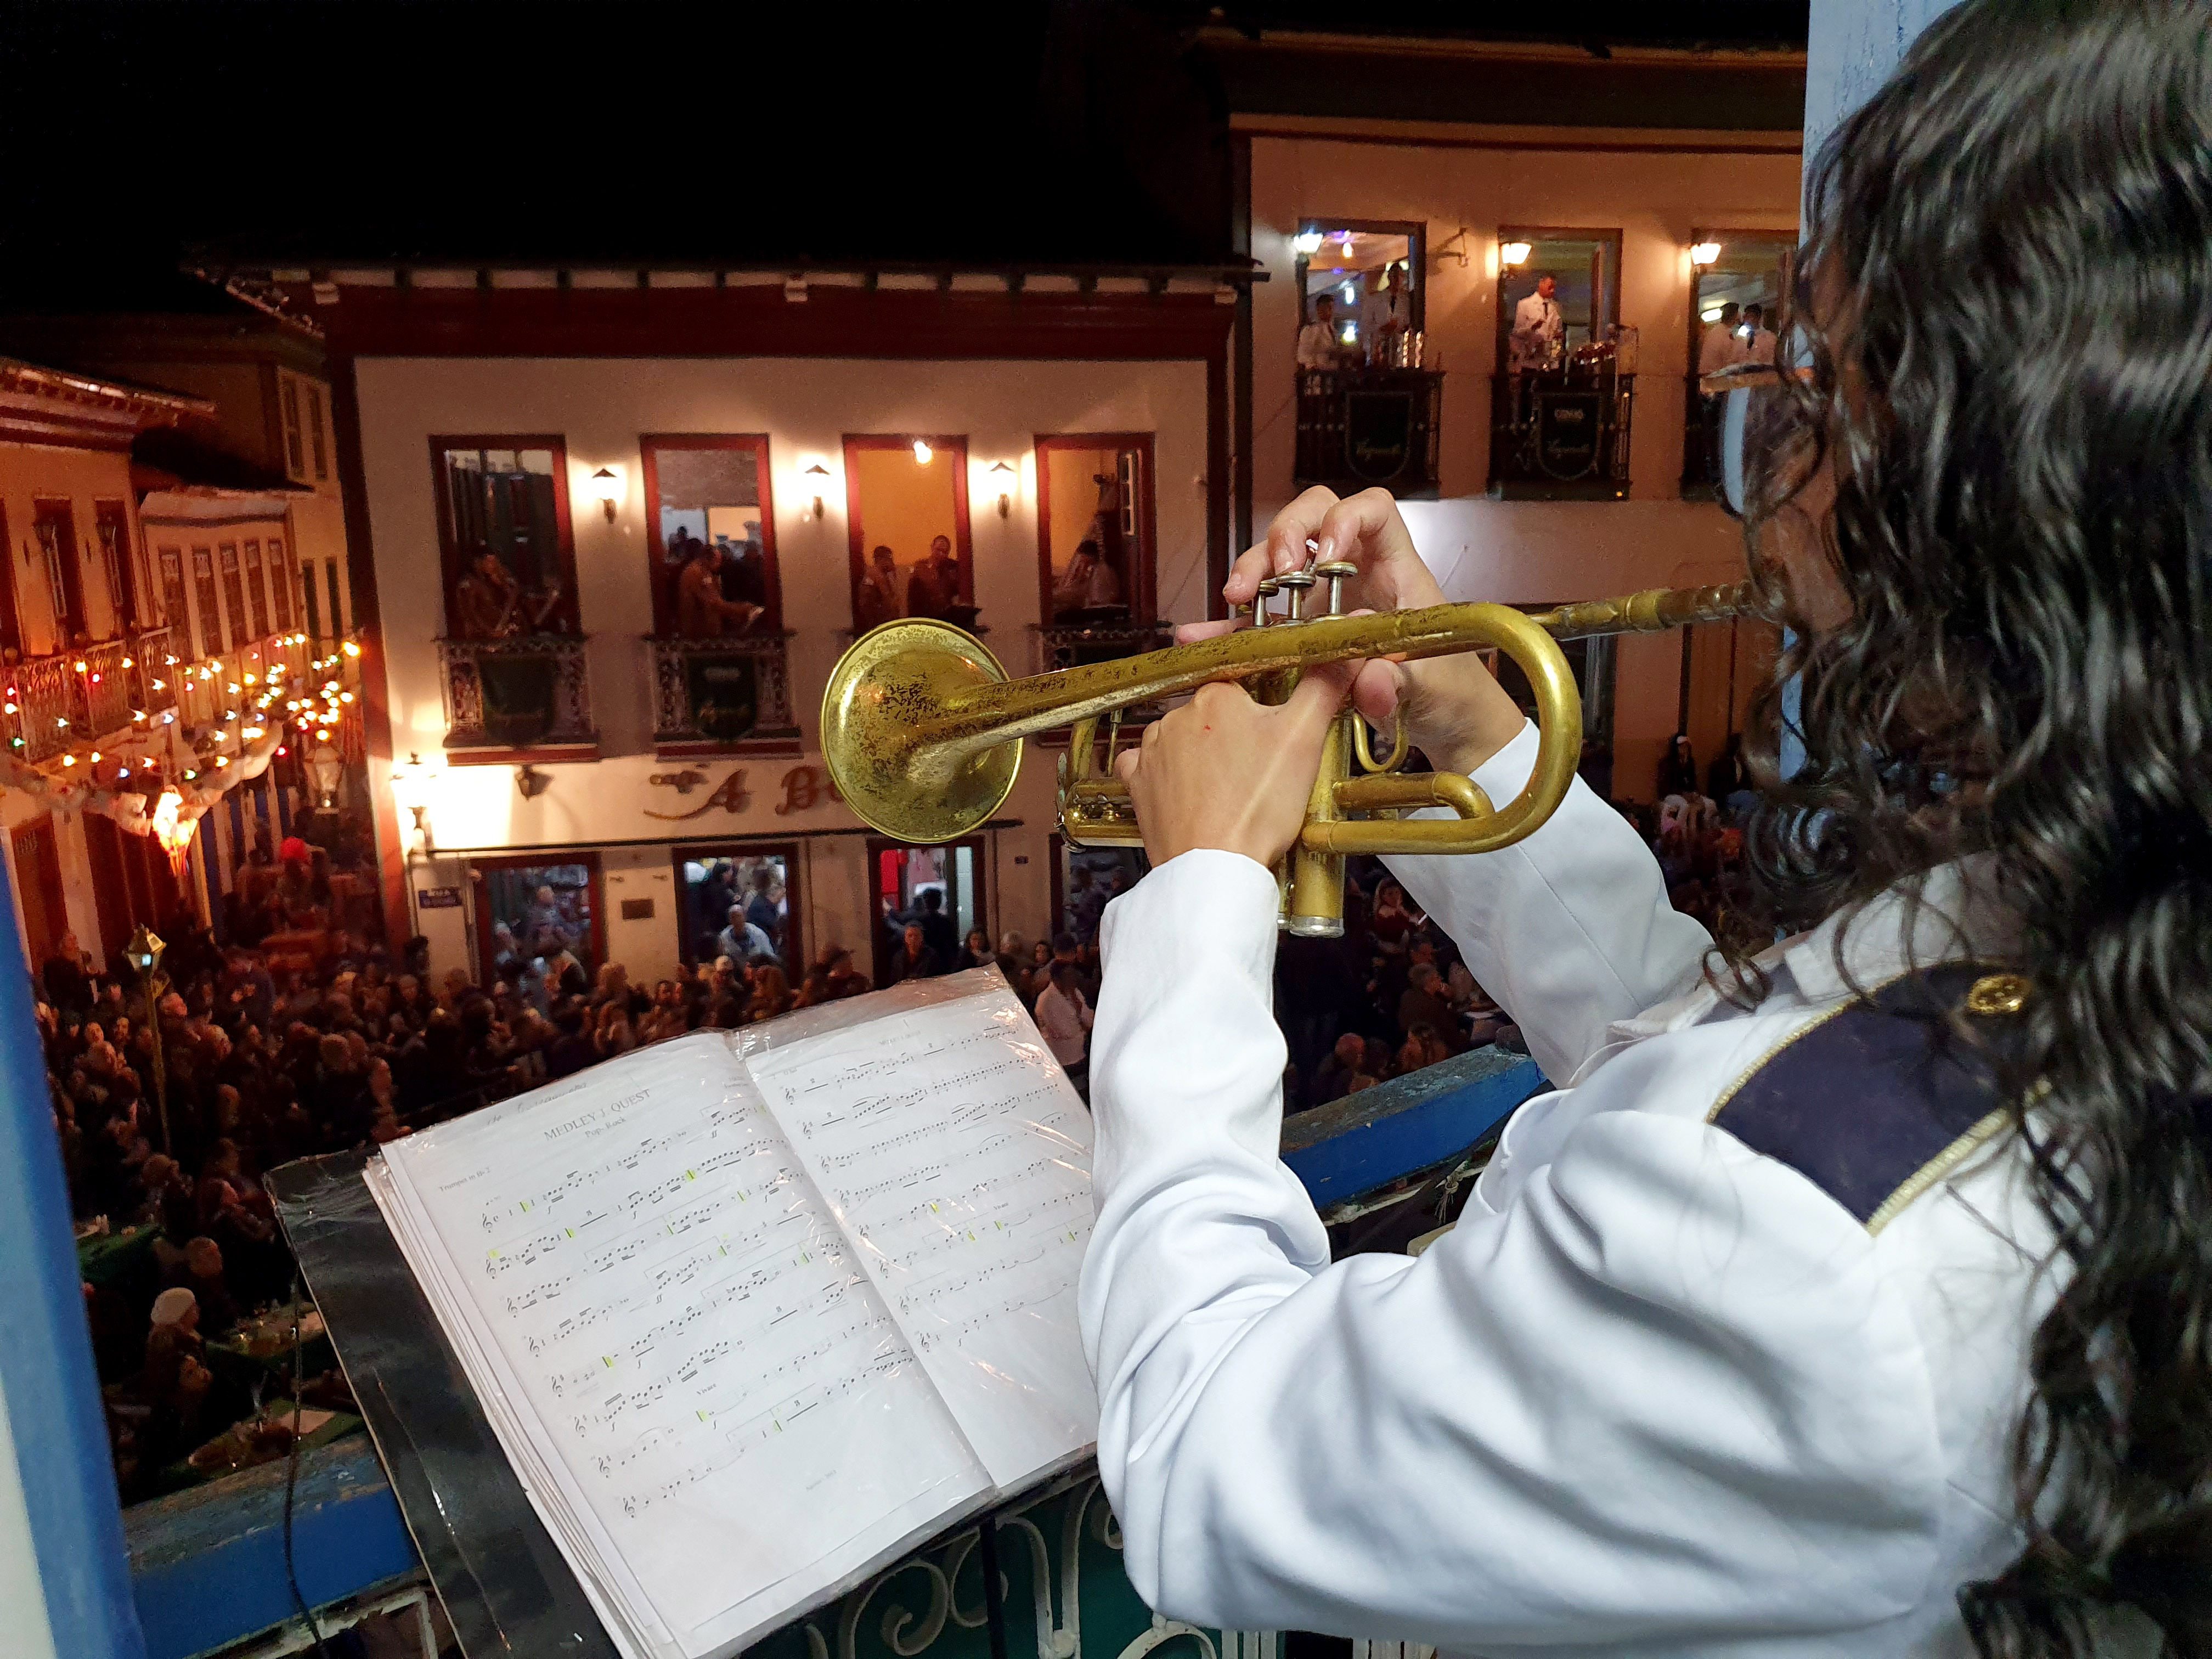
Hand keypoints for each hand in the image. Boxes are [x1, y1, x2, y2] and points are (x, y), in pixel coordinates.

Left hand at [1113, 663, 1355, 867]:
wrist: (1214, 868)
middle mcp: (1176, 716)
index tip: (1278, 736)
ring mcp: (1153, 751)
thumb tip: (1343, 652)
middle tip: (1262, 771)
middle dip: (1238, 735)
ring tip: (1232, 789)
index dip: (1268, 710)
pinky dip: (1168, 776)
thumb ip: (1323, 686)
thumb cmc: (1256, 807)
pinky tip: (1191, 792)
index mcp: (1216, 696)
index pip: (1247, 684)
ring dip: (1204, 756)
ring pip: (1185, 739)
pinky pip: (1149, 767)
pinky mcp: (1138, 784)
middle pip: (1216, 714)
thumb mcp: (1304, 738)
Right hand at [1177, 487, 1525, 777]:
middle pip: (1314, 518)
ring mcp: (1325, 602)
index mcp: (1396, 572)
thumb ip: (1399, 682)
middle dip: (1286, 534)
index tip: (1326, 555)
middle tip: (1275, 572)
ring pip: (1281, 560)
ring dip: (1253, 570)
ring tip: (1235, 598)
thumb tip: (1367, 677)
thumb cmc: (1451, 693)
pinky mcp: (1300, 636)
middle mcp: (1356, 576)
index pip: (1374, 511)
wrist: (1447, 726)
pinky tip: (1200, 636)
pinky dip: (1230, 627)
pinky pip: (1259, 621)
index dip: (1346, 517)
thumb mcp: (1431, 689)